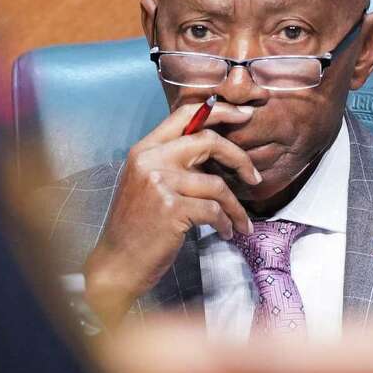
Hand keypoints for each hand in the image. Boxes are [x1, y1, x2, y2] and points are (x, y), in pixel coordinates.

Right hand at [83, 101, 260, 323]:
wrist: (118, 261)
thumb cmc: (136, 226)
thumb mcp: (146, 183)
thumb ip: (172, 162)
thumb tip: (215, 149)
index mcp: (144, 149)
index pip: (185, 114)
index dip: (219, 110)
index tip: (243, 115)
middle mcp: (150, 160)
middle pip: (208, 141)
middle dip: (239, 158)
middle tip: (254, 177)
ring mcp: (160, 183)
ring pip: (217, 184)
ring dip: (235, 207)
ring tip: (239, 222)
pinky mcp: (172, 208)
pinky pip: (214, 210)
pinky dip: (226, 223)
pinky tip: (226, 233)